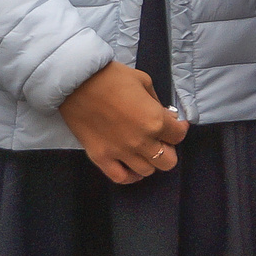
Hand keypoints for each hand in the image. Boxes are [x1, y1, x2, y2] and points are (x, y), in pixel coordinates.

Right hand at [59, 60, 188, 183]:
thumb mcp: (145, 82)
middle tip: (162, 139)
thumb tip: (167, 117)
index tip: (176, 124)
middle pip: (167, 161)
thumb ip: (158, 104)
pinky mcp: (100, 158)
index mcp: (155, 121)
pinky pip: (120, 178)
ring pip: (147, 171)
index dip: (179, 129)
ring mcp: (120, 153)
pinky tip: (131, 166)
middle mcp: (141, 141)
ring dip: (150, 161)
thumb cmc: (113, 78)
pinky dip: (130, 176)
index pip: (178, 136)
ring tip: (145, 150)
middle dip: (169, 149)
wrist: (77, 83)